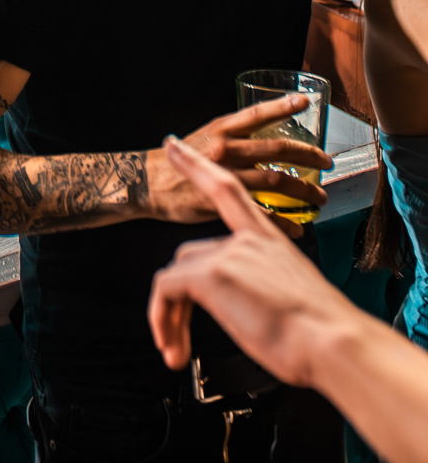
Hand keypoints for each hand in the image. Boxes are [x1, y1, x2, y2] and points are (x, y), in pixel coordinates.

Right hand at [144, 93, 330, 230]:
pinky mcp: (222, 203)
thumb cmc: (174, 161)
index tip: (305, 102)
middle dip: (307, 155)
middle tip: (327, 162)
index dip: (282, 106)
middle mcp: (225, 149)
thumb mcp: (201, 138)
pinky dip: (285, 223)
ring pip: (276, 182)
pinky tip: (298, 229)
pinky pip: (262, 214)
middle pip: (276, 150)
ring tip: (319, 199)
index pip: (257, 115)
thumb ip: (231, 141)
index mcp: (221, 129)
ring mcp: (225, 176)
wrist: (146, 183)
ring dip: (303, 191)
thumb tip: (260, 144)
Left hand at [148, 134, 350, 385]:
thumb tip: (255, 307)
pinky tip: (175, 347)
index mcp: (266, 239)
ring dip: (170, 316)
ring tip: (176, 350)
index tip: (173, 145)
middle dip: (183, 298)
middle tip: (181, 338)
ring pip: (177, 276)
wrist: (333, 340)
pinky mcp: (212, 274)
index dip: (197, 166)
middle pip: (192, 255)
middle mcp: (245, 241)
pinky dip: (163, 320)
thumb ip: (267, 288)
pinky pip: (167, 291)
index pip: (226, 189)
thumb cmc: (321, 329)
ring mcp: (228, 254)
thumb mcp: (292, 296)